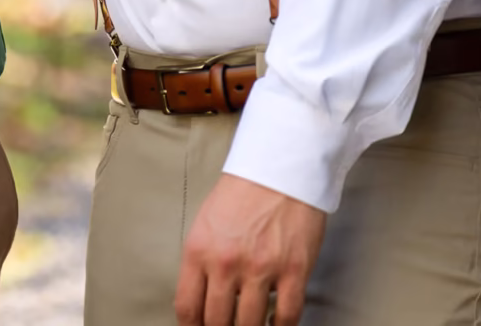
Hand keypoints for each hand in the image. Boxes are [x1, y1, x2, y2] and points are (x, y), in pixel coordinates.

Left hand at [175, 175, 326, 325]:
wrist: (278, 169)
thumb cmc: (240, 195)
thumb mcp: (205, 224)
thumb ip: (201, 261)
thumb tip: (202, 297)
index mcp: (198, 251)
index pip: (187, 307)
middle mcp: (226, 264)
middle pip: (217, 322)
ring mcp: (261, 269)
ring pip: (250, 324)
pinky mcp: (293, 271)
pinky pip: (286, 315)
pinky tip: (275, 325)